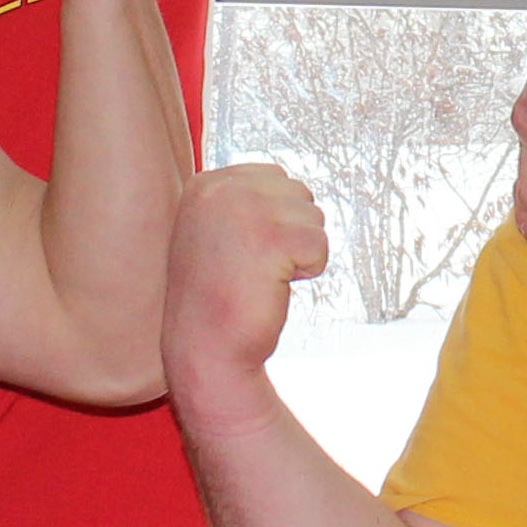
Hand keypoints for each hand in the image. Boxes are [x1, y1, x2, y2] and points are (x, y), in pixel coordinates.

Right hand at [165, 162, 326, 408]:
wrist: (205, 348)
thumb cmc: (216, 299)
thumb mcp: (216, 232)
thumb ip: (244, 203)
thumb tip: (290, 187)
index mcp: (205, 186)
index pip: (274, 178)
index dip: (275, 220)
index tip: (244, 252)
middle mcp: (222, 190)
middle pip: (298, 193)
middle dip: (290, 233)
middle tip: (255, 267)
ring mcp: (246, 210)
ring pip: (313, 218)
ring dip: (298, 253)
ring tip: (261, 276)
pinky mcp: (272, 237)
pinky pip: (321, 245)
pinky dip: (308, 270)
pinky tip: (272, 285)